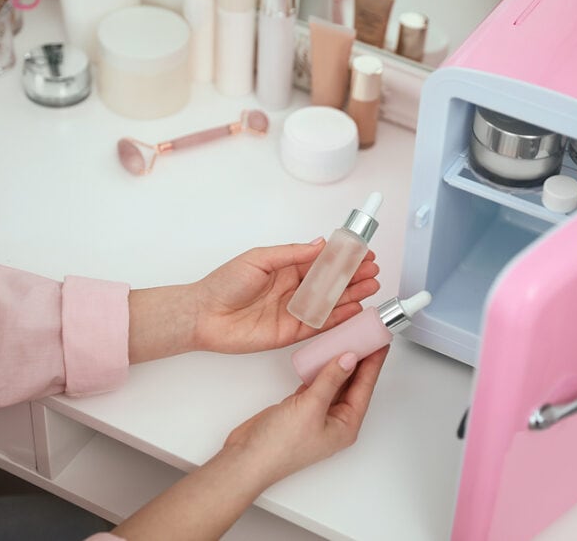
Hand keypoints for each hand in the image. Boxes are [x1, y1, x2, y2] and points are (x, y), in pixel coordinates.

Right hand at [112, 348, 387, 540]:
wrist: (247, 458)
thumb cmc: (278, 447)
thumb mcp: (310, 408)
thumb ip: (330, 380)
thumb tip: (349, 358)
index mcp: (346, 425)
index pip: (365, 387)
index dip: (373, 363)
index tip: (379, 341)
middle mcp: (335, 420)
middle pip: (353, 383)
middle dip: (359, 360)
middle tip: (365, 334)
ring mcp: (317, 414)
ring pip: (334, 381)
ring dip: (339, 362)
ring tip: (346, 339)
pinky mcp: (300, 408)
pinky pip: (317, 383)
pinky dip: (320, 369)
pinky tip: (323, 355)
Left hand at [191, 239, 379, 353]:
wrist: (204, 315)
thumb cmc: (223, 284)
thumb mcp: (259, 259)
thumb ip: (292, 254)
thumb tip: (320, 245)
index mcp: (285, 268)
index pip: (321, 261)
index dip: (342, 257)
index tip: (361, 251)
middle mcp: (293, 289)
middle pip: (330, 282)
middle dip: (352, 275)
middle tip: (372, 269)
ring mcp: (294, 310)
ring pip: (329, 302)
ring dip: (351, 294)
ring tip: (371, 286)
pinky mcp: (291, 332)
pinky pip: (319, 325)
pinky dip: (338, 318)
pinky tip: (354, 310)